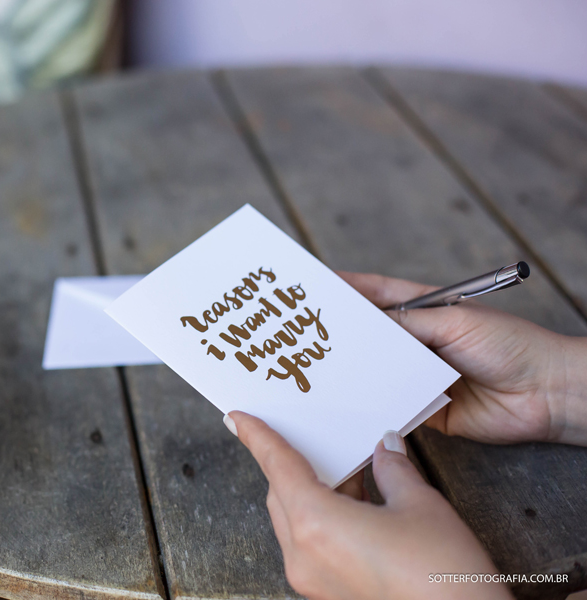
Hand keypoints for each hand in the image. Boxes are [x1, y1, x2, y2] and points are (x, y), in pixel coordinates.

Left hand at [228, 411, 512, 599]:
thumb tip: (385, 447)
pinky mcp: (327, 594)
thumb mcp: (421, 506)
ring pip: (295, 520)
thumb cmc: (444, 576)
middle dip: (297, 464)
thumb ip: (393, 470)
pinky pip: (311, 544)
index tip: (237, 417)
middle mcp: (302, 555)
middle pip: (282, 494)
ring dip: (315, 492)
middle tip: (322, 438)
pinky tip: (360, 505)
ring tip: (353, 471)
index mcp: (314, 524)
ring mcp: (312, 580)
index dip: (257, 437)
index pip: (277, 467)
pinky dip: (325, 519)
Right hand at [339, 272, 586, 446]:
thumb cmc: (509, 344)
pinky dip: (373, 404)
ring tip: (319, 369)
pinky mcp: (424, 408)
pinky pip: (390, 404)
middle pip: (370, 336)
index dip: (346, 290)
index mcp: (425, 311)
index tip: (315, 288)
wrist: (547, 393)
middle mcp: (417, 342)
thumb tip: (364, 326)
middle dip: (341, 334)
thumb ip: (407, 323)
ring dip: (353, 371)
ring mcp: (418, 376)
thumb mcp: (454, 322)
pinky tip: (349, 402)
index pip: (377, 295)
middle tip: (306, 334)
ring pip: (376, 371)